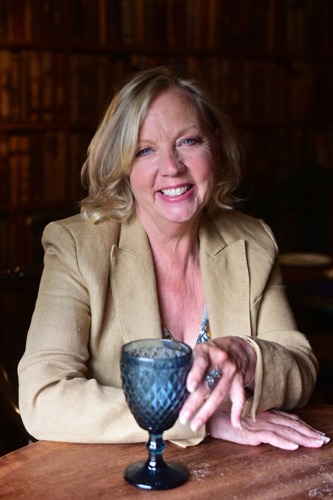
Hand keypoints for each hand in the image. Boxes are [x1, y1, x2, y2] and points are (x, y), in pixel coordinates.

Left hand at [179, 336, 256, 431]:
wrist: (237, 347)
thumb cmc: (211, 351)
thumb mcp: (199, 350)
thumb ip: (189, 364)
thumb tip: (169, 384)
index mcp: (206, 351)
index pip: (201, 362)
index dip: (195, 375)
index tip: (190, 388)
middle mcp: (220, 360)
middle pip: (208, 383)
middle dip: (194, 402)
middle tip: (183, 417)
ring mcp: (231, 371)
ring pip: (220, 393)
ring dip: (207, 411)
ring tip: (195, 424)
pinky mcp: (239, 379)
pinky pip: (239, 397)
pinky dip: (237, 411)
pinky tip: (235, 424)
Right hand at [207, 406, 329, 449]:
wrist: (209, 416)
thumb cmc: (225, 416)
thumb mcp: (246, 416)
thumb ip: (259, 418)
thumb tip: (273, 424)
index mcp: (264, 412)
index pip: (289, 418)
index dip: (304, 425)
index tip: (316, 432)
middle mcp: (265, 416)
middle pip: (292, 425)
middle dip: (309, 432)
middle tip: (324, 439)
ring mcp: (259, 424)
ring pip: (286, 431)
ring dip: (303, 438)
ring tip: (317, 443)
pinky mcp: (251, 433)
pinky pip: (271, 438)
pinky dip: (284, 442)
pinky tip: (294, 446)